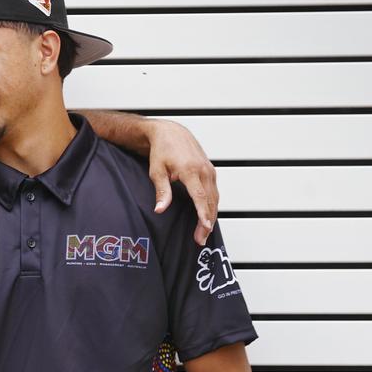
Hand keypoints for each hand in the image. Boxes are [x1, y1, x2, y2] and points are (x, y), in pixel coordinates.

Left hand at [147, 119, 218, 244]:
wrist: (170, 133)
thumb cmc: (161, 151)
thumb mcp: (156, 171)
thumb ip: (162, 191)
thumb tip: (160, 209)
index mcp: (191, 170)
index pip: (200, 196)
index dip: (203, 214)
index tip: (205, 227)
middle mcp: (204, 170)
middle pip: (210, 201)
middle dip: (207, 222)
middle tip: (201, 239)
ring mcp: (209, 170)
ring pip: (215, 198)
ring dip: (211, 216)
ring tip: (204, 233)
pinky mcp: (210, 171)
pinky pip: (214, 192)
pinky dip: (212, 206)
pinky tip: (207, 217)